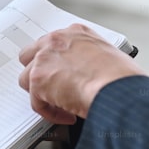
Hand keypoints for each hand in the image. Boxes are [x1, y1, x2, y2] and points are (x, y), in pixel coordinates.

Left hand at [18, 24, 145, 123]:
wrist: (117, 88)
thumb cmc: (121, 77)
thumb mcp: (110, 56)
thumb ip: (91, 60)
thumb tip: (91, 74)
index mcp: (76, 33)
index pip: (55, 43)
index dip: (57, 62)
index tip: (63, 74)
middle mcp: (56, 41)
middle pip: (31, 55)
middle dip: (39, 72)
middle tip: (52, 87)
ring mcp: (44, 59)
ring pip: (27, 78)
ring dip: (41, 94)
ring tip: (60, 104)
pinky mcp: (38, 80)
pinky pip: (36, 102)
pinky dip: (49, 113)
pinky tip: (66, 116)